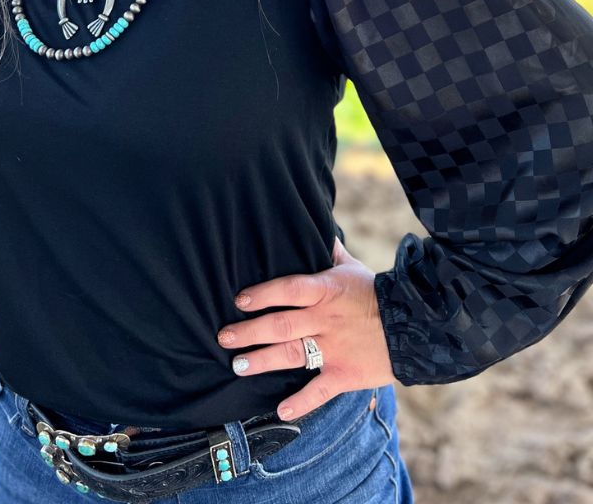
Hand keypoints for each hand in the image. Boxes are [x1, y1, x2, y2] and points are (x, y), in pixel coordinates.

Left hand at [216, 236, 393, 420]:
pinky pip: (319, 390)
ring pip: (291, 355)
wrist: (415, 326)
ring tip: (238, 366)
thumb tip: (314, 228)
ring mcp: (334, 348)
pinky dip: (300, 402)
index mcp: (326, 291)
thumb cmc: (377, 293)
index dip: (262, 294)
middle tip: (224, 337)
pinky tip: (279, 409)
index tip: (240, 300)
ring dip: (262, 361)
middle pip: (281, 325)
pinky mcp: (344, 373)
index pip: (288, 289)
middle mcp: (326, 319)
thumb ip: (328, 252)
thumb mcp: (352, 267)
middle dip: (249, 332)